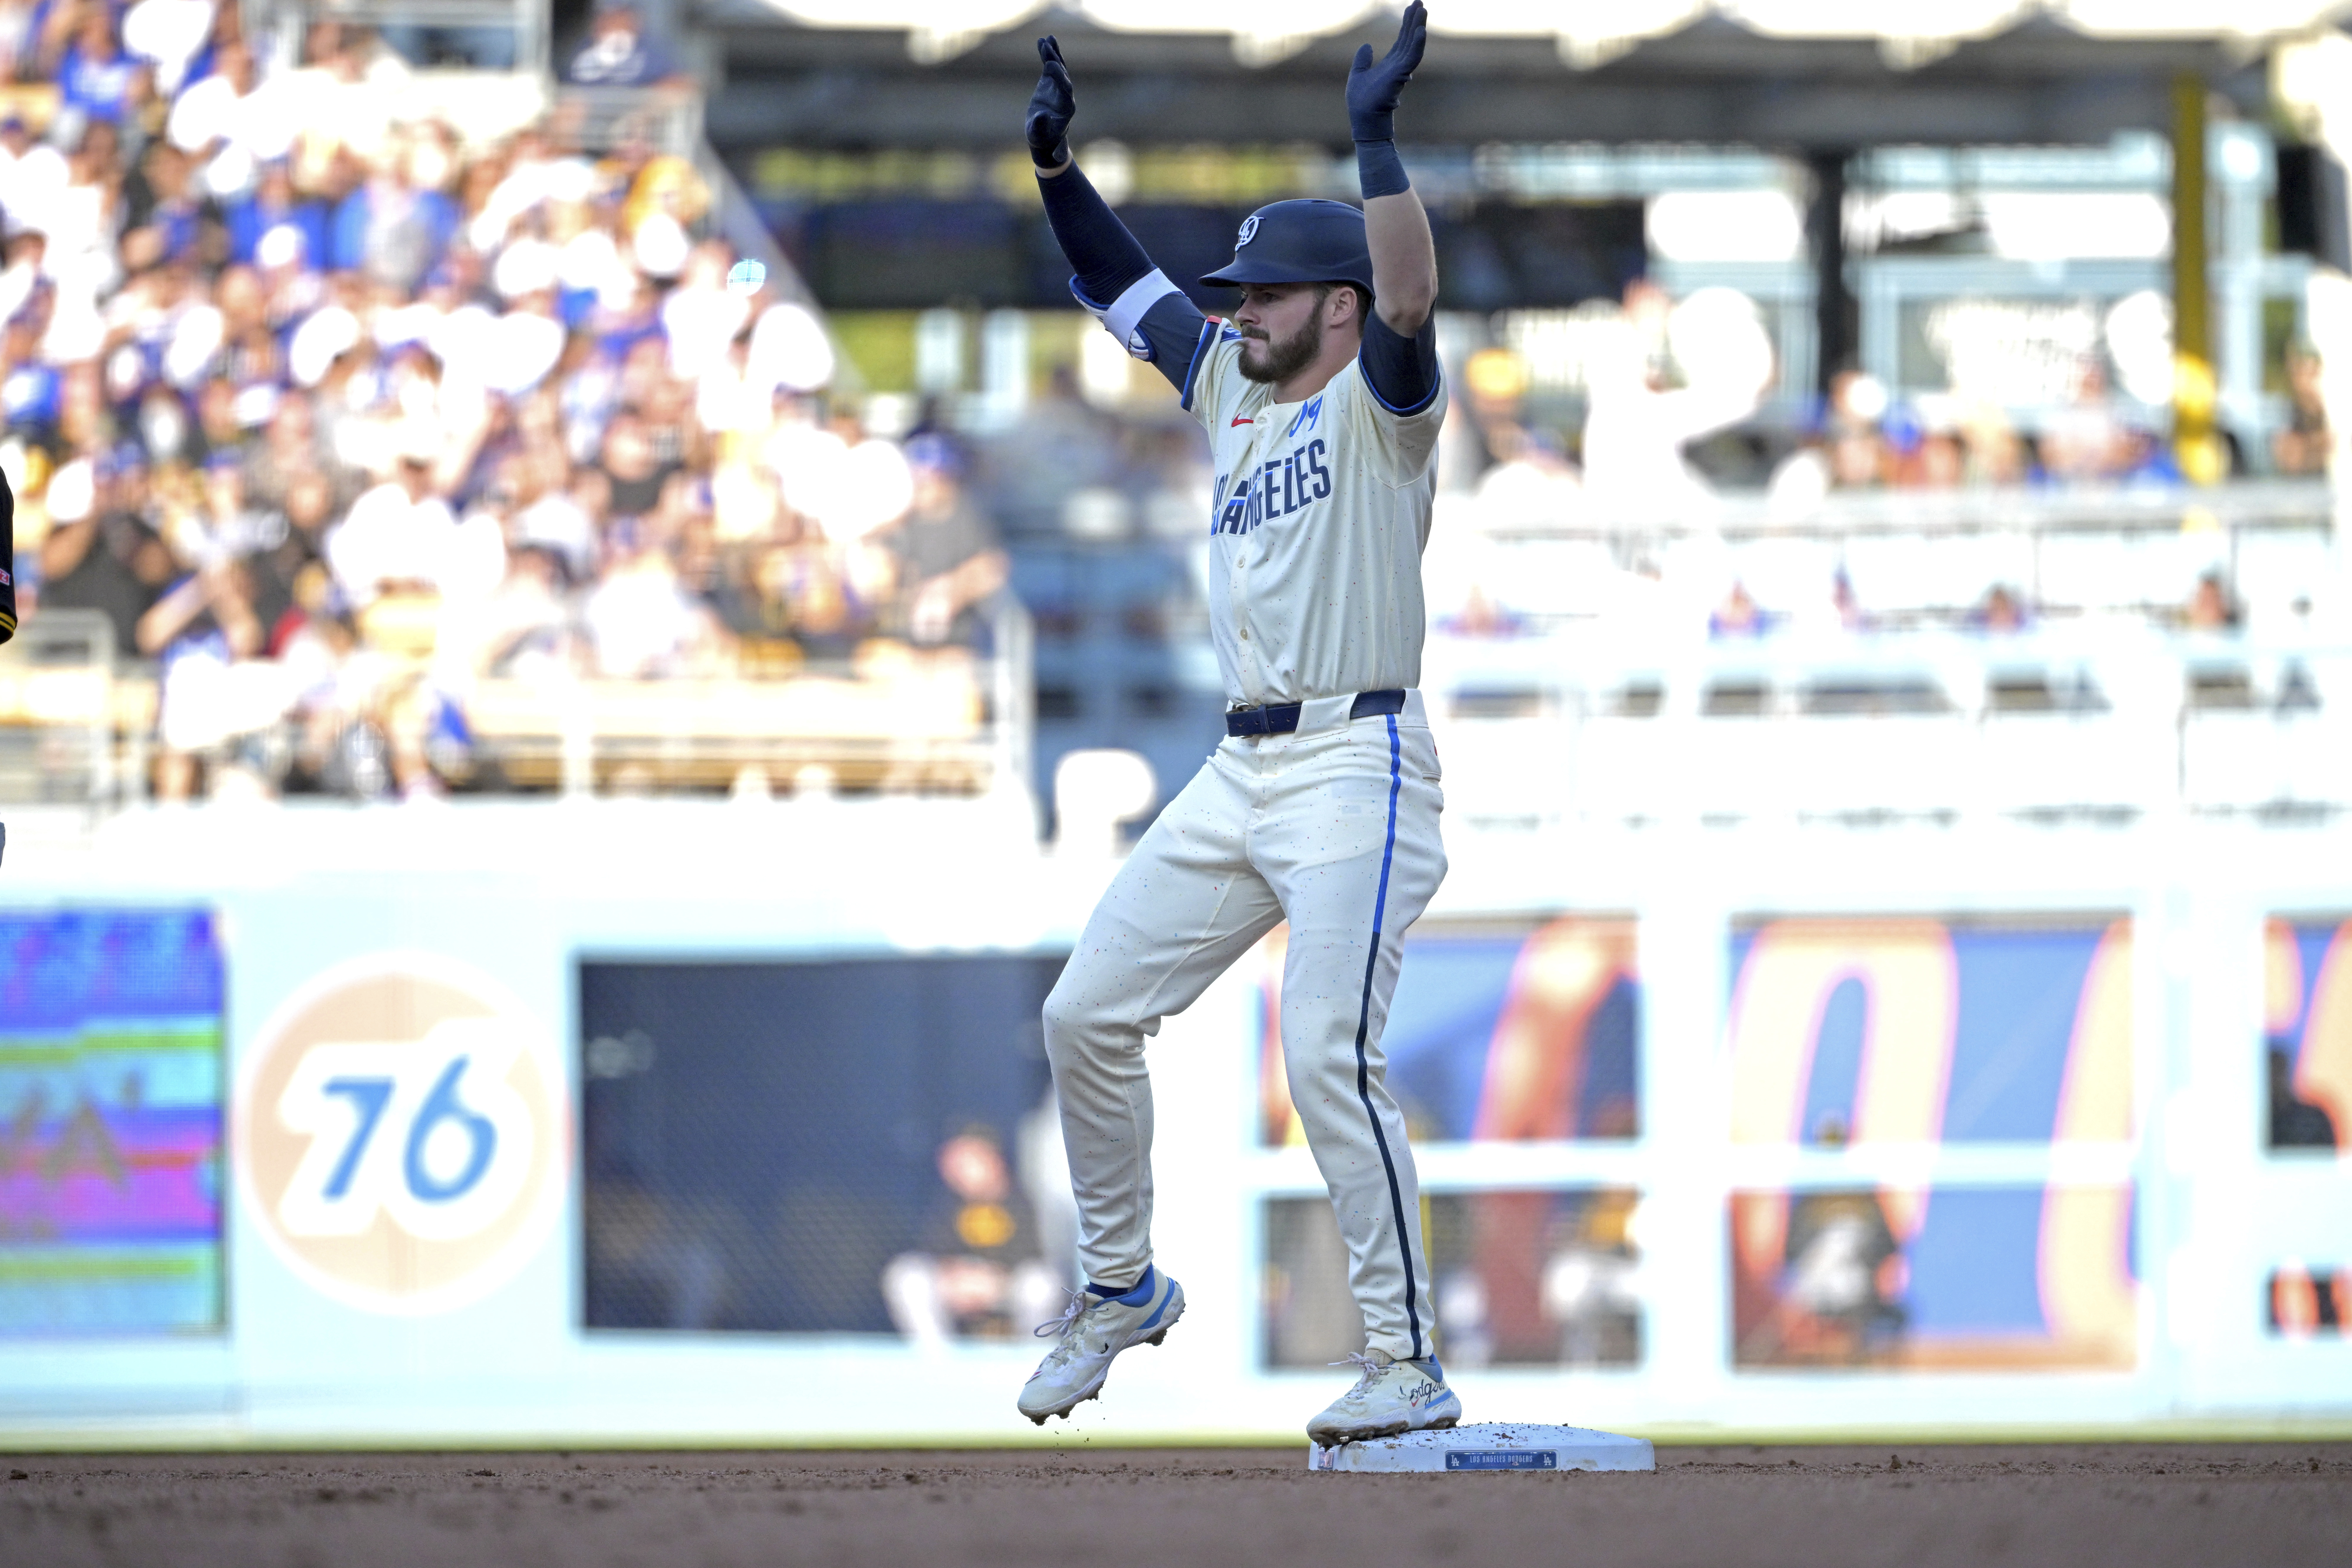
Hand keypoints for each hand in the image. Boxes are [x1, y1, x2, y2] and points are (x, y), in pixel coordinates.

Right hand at [1026, 35, 1075, 169]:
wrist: (1044, 137)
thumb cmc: (1042, 138)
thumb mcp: (1038, 135)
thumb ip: (1040, 126)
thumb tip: (1041, 115)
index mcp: (1067, 108)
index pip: (1066, 89)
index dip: (1059, 77)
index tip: (1050, 66)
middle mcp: (1066, 95)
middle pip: (1063, 75)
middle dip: (1056, 61)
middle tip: (1047, 48)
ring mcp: (1059, 87)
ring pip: (1058, 67)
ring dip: (1052, 53)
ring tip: (1047, 39)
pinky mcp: (1051, 83)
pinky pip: (1050, 66)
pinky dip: (1047, 55)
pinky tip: (1042, 41)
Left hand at [1347, 1, 1426, 143]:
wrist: (1362, 117)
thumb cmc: (1360, 101)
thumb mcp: (1358, 74)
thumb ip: (1363, 59)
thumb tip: (1367, 45)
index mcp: (1390, 64)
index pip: (1401, 40)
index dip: (1406, 24)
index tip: (1410, 8)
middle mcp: (1399, 66)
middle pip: (1409, 38)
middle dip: (1415, 20)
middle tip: (1420, 2)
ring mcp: (1401, 70)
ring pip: (1413, 44)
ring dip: (1418, 27)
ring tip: (1423, 9)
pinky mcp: (1401, 75)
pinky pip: (1412, 57)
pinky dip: (1417, 44)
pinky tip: (1421, 31)